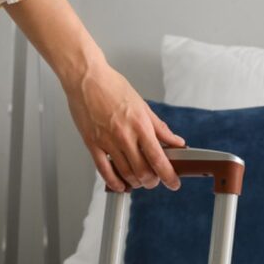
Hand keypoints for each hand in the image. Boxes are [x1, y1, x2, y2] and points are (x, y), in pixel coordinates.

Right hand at [65, 61, 184, 191]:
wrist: (86, 78)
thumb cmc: (112, 88)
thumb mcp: (143, 106)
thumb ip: (160, 128)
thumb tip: (176, 141)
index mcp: (140, 125)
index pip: (158, 158)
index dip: (168, 175)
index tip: (173, 183)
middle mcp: (125, 135)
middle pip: (142, 171)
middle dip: (152, 181)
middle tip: (155, 181)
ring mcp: (107, 141)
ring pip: (125, 173)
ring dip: (135, 182)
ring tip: (139, 181)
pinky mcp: (92, 144)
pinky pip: (103, 170)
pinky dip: (114, 182)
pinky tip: (120, 185)